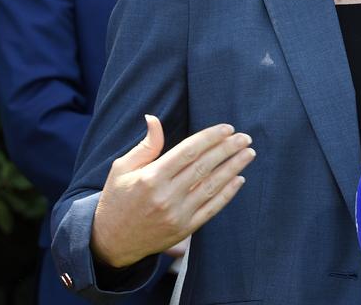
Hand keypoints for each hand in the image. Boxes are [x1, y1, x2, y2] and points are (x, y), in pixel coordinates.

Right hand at [90, 115, 254, 268]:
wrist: (112, 241)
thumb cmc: (116, 199)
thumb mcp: (122, 168)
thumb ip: (145, 145)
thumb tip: (154, 118)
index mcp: (151, 177)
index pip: (188, 151)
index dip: (210, 138)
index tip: (227, 128)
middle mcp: (166, 196)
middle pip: (204, 167)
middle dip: (227, 150)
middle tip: (244, 137)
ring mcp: (177, 215)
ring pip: (212, 186)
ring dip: (233, 168)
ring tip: (248, 154)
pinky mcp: (184, 229)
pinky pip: (211, 209)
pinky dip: (227, 194)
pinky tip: (239, 179)